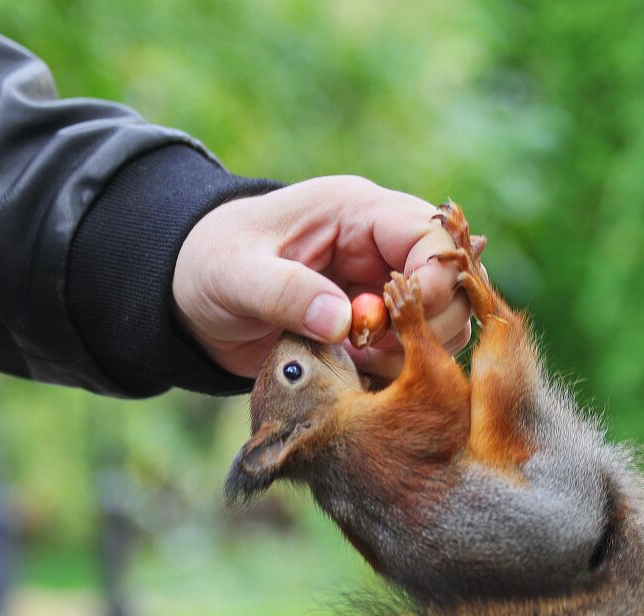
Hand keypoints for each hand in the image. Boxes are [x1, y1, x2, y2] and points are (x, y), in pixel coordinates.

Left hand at [173, 176, 472, 378]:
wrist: (191, 297)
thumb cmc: (211, 265)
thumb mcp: (236, 274)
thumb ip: (285, 293)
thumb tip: (343, 323)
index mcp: (358, 213)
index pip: (431, 236)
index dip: (434, 280)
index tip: (402, 322)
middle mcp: (381, 249)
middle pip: (452, 284)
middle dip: (428, 323)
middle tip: (377, 349)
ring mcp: (381, 291)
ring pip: (442, 323)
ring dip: (413, 353)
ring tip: (359, 361)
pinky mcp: (374, 331)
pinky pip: (412, 354)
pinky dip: (394, 373)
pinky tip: (354, 373)